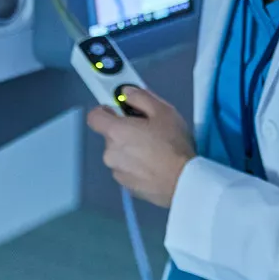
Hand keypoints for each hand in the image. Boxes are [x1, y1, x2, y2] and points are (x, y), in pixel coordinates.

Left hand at [86, 87, 195, 208]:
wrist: (184, 182)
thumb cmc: (173, 145)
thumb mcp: (163, 111)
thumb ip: (140, 97)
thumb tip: (126, 93)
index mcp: (116, 132)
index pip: (94, 117)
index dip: (105, 111)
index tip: (119, 110)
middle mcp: (110, 152)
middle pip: (110, 136)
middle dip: (125, 132)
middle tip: (148, 132)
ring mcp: (117, 172)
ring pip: (119, 154)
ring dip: (130, 151)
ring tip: (154, 152)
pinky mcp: (127, 187)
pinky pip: (126, 170)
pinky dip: (136, 167)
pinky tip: (154, 166)